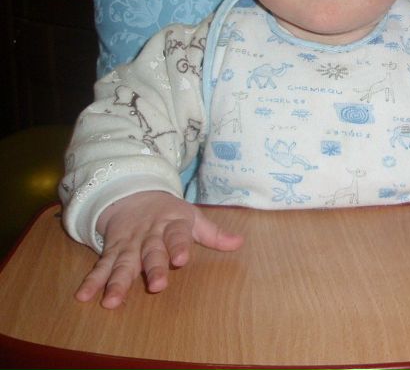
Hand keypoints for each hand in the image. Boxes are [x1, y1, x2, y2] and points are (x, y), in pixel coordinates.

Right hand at [75, 191, 243, 308]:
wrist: (133, 194)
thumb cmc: (169, 213)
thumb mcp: (192, 217)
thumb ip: (213, 233)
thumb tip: (239, 243)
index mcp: (172, 224)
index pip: (177, 235)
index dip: (179, 246)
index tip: (181, 259)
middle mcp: (150, 234)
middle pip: (151, 252)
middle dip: (153, 268)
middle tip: (156, 285)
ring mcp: (129, 243)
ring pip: (124, 262)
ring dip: (117, 281)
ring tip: (112, 300)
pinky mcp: (112, 250)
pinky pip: (101, 265)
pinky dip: (92, 280)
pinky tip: (84, 295)